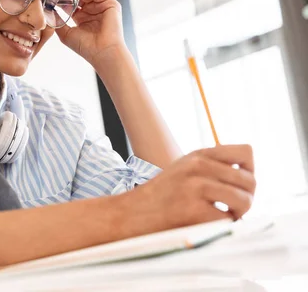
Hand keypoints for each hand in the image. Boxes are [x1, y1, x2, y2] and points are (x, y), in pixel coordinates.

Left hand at [55, 0, 125, 66]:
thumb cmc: (86, 47)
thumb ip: (58, 22)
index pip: (72, 3)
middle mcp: (93, 11)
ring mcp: (102, 7)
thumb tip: (49, 11)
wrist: (101, 53)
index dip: (61, 0)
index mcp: (83, 18)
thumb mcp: (66, 34)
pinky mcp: (110, 4)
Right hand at [131, 145, 255, 229]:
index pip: (246, 153)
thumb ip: (212, 168)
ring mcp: (195, 187)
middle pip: (249, 181)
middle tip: (229, 209)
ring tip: (221, 217)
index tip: (236, 186)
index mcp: (198, 155)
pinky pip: (227, 220)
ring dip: (238, 214)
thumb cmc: (160, 198)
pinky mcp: (193, 210)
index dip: (248, 172)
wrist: (129, 215)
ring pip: (244, 200)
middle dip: (246, 199)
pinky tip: (206, 226)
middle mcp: (198, 166)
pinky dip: (222, 228)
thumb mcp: (183, 171)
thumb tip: (249, 181)